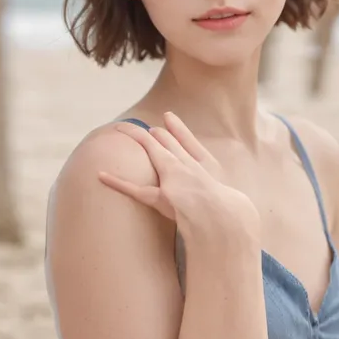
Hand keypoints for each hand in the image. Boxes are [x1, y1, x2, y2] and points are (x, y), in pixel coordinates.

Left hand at [98, 112, 259, 236]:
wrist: (229, 220)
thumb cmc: (237, 216)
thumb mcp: (239, 202)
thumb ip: (232, 200)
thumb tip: (237, 207)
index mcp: (210, 167)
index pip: (191, 143)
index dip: (178, 131)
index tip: (168, 118)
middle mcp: (190, 165)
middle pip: (168, 144)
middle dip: (157, 135)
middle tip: (147, 129)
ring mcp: (174, 177)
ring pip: (153, 152)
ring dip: (138, 140)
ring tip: (124, 130)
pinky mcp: (161, 196)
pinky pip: (135, 188)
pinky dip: (117, 182)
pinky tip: (100, 175)